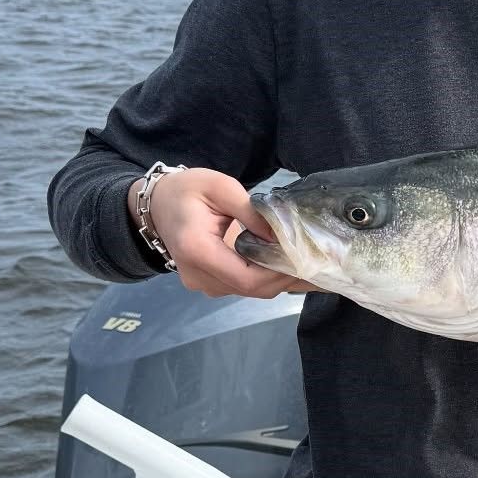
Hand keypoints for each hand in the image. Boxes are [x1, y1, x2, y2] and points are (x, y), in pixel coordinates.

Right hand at [126, 167, 313, 298]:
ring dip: (278, 278)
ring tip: (311, 262)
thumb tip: (280, 234)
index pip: (245, 277)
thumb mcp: (220, 187)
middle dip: (285, 277)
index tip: (305, 257)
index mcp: (196, 250)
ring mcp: (201, 282)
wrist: (157, 204)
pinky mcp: (208, 281)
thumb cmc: (187, 189)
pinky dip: (266, 276)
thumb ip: (251, 211)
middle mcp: (196, 274)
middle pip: (250, 288)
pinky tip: (289, 263)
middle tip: (319, 263)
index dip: (277, 272)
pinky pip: (242, 284)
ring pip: (248, 290)